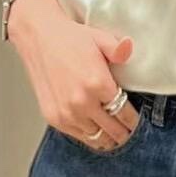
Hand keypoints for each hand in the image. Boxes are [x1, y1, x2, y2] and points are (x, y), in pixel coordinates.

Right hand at [8, 0, 141, 150]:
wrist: (39, 38)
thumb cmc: (70, 38)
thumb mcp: (100, 38)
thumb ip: (118, 49)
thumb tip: (129, 49)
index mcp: (97, 83)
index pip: (123, 113)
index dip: (133, 121)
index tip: (136, 122)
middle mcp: (82, 103)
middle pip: (112, 130)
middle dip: (123, 133)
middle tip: (129, 132)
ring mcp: (66, 113)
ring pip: (96, 138)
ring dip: (107, 138)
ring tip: (114, 135)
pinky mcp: (54, 118)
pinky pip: (78, 136)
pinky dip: (89, 136)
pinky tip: (96, 131)